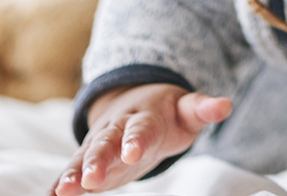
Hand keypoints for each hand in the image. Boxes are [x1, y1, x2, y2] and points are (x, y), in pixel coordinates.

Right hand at [51, 83, 232, 194]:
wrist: (134, 100)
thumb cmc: (166, 112)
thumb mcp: (186, 109)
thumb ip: (202, 109)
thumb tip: (226, 104)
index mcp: (143, 116)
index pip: (141, 128)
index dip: (136, 140)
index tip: (132, 153)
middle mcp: (116, 127)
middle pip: (106, 143)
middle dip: (97, 160)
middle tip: (90, 179)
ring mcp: (99, 142)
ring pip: (84, 156)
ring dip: (74, 173)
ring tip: (63, 192)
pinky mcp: (88, 158)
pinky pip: (72, 168)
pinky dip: (61, 181)